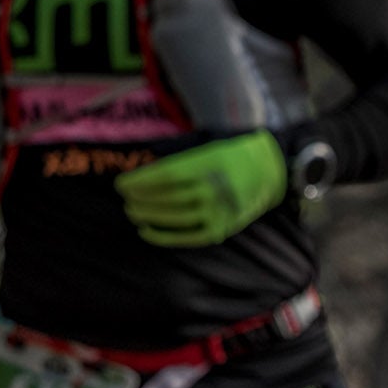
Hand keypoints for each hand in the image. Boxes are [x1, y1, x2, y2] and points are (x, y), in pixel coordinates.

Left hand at [115, 130, 287, 246]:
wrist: (266, 172)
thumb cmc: (228, 159)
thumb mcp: (205, 150)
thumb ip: (178, 164)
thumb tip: (141, 177)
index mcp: (208, 166)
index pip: (166, 176)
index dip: (140, 182)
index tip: (121, 184)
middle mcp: (213, 190)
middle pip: (168, 198)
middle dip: (141, 199)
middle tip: (125, 199)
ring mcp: (218, 212)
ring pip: (174, 217)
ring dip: (148, 216)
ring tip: (132, 212)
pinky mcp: (220, 230)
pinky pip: (187, 237)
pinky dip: (163, 236)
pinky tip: (146, 231)